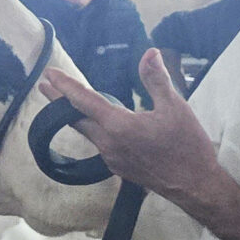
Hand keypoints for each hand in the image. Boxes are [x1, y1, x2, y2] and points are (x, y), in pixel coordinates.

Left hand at [37, 49, 227, 214]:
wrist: (195, 186)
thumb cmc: (187, 146)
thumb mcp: (175, 107)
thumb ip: (157, 79)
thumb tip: (149, 52)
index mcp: (118, 126)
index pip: (83, 101)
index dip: (65, 86)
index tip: (48, 74)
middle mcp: (108, 143)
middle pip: (76, 119)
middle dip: (58, 101)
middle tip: (44, 85)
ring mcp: (112, 158)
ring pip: (87, 132)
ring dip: (76, 116)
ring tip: (67, 102)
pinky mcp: (119, 167)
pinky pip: (99, 144)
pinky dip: (93, 129)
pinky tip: (99, 124)